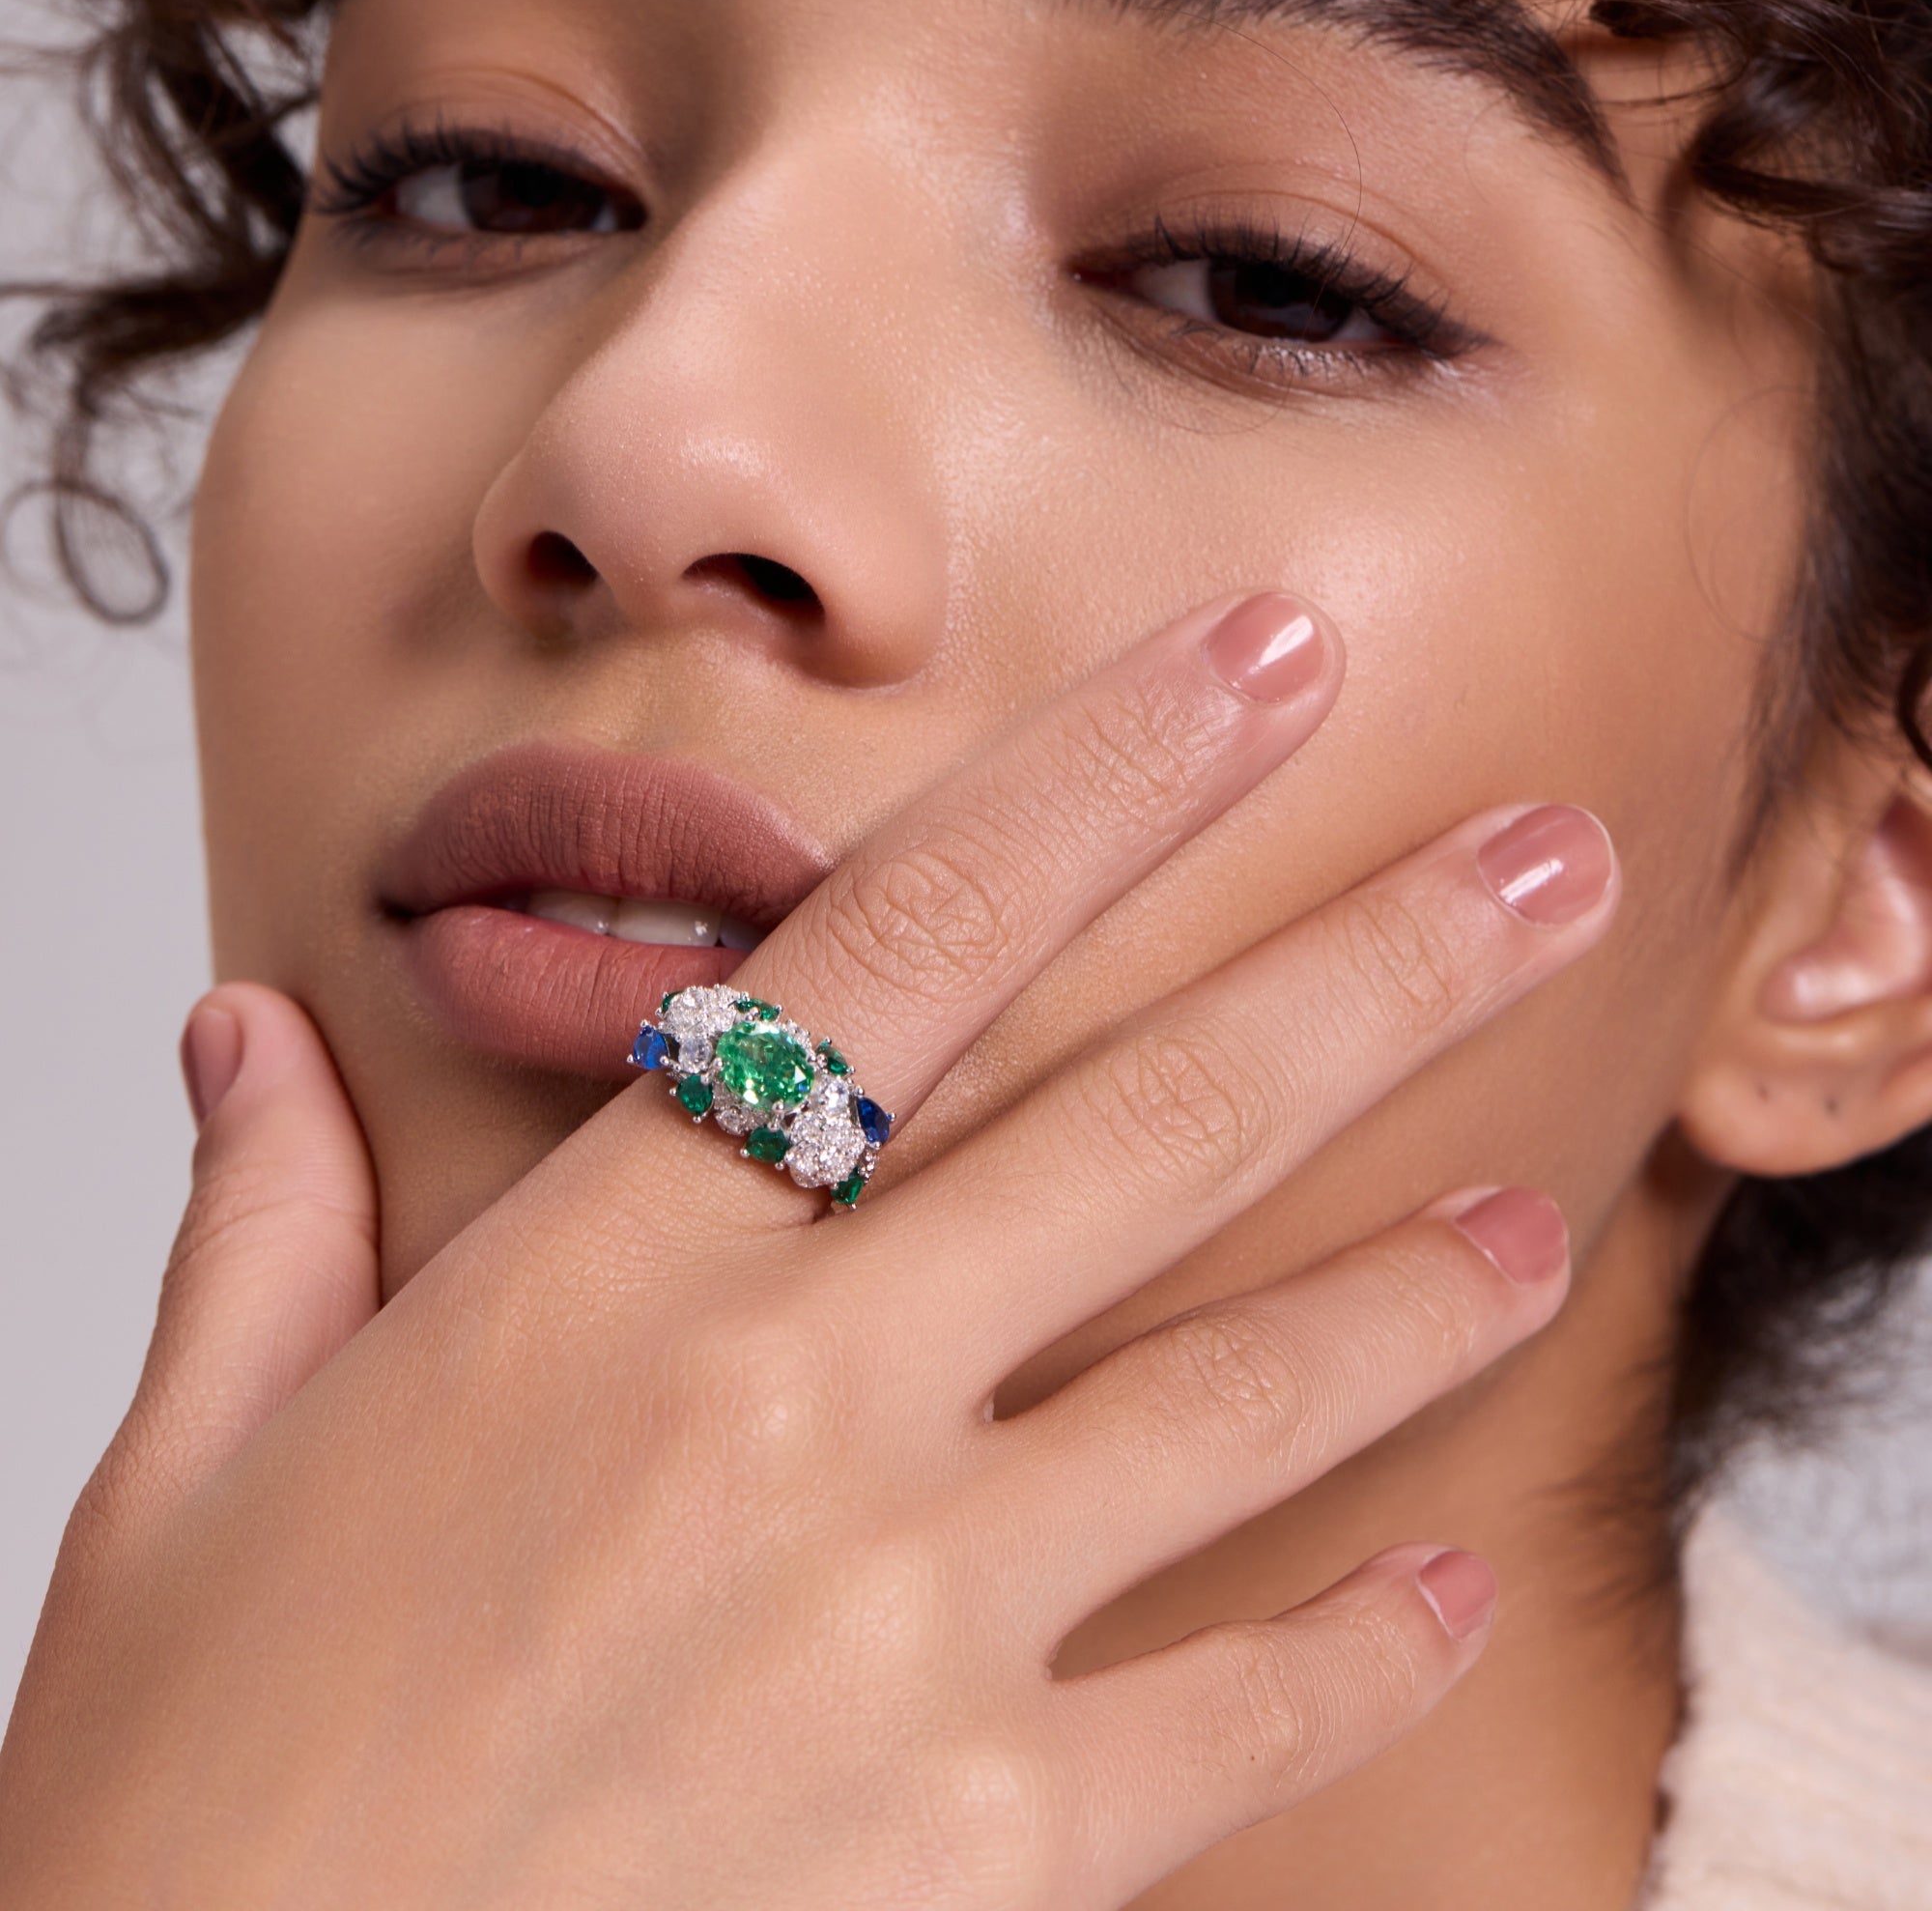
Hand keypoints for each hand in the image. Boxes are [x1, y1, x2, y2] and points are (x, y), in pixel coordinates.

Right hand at [0, 590, 1614, 1907]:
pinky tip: (1451, 1589)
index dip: (1113, 770)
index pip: (914, 936)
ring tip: (1548, 1220)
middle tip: (1552, 865)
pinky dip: (1367, 1646)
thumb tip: (245, 1033)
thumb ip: (264, 1222)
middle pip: (1156, 1120)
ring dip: (1425, 1290)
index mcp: (606, 1278)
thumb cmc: (198, 1792)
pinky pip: (1243, 1712)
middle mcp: (792, 1410)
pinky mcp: (988, 1850)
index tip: (1269, 663)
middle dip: (1380, 965)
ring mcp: (911, 1626)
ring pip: (1244, 1392)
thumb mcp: (189, 1473)